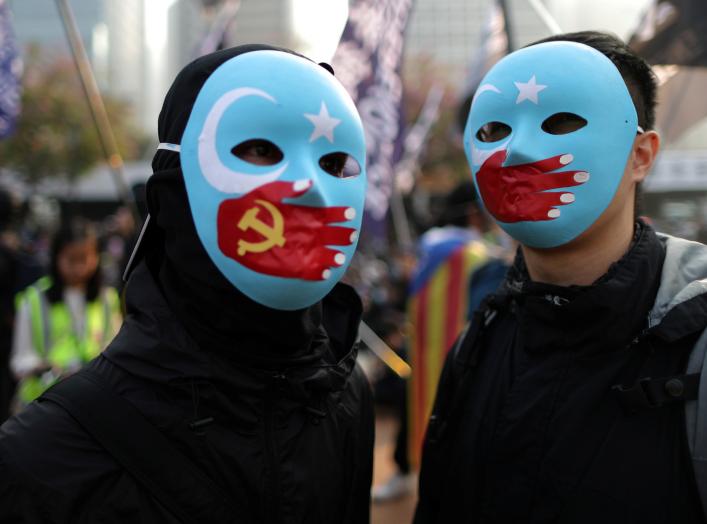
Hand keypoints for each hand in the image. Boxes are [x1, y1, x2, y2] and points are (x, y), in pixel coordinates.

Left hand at [217, 180, 357, 280]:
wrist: (232, 227)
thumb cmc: (251, 206)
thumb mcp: (268, 192)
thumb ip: (288, 189)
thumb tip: (308, 183)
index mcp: (307, 215)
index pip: (331, 215)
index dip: (342, 215)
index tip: (349, 214)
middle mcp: (309, 233)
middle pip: (335, 236)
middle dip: (344, 236)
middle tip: (349, 235)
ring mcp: (302, 250)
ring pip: (328, 255)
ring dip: (336, 257)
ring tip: (337, 256)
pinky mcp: (293, 266)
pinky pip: (312, 272)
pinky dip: (320, 273)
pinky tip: (324, 272)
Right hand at [476, 150, 588, 222]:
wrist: (478, 197)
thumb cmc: (490, 175)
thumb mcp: (490, 160)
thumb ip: (503, 154)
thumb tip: (514, 147)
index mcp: (512, 170)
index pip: (536, 165)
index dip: (553, 162)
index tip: (570, 158)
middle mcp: (515, 184)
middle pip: (543, 181)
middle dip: (563, 179)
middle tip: (583, 177)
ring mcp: (514, 199)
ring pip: (538, 198)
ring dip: (555, 198)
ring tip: (572, 197)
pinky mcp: (512, 213)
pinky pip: (529, 214)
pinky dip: (542, 214)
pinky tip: (557, 213)